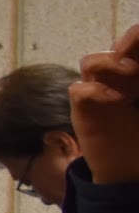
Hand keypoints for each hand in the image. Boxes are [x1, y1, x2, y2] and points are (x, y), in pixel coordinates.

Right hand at [74, 24, 138, 183]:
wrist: (129, 171)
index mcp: (136, 77)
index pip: (134, 45)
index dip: (137, 41)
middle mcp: (116, 80)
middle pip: (115, 48)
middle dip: (128, 47)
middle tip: (137, 55)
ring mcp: (97, 93)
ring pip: (91, 62)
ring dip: (109, 63)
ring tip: (130, 74)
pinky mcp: (83, 111)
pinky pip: (80, 90)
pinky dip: (96, 91)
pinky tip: (118, 100)